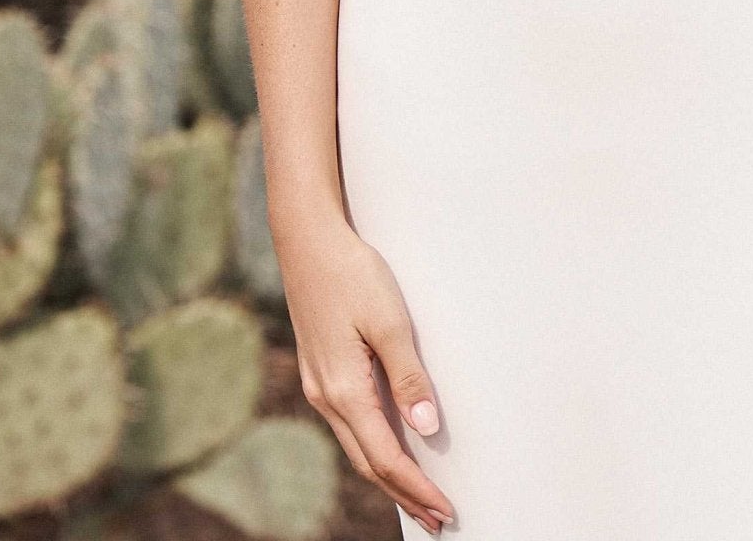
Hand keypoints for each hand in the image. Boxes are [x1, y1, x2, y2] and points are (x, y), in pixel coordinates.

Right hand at [275, 211, 455, 534]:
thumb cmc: (352, 273)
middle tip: (437, 519)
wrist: (307, 240)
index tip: (445, 509)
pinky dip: (373, 446)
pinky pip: (349, 424)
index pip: (386, 458)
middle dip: (404, 493)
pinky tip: (389, 446)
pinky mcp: (320, 371)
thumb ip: (408, 377)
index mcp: (344, 390)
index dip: (416, 488)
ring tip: (418, 494)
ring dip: (388, 474)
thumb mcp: (390, 321)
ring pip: (357, 446)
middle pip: (369, 462)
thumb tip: (426, 429)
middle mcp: (326, 397)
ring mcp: (319, 386)